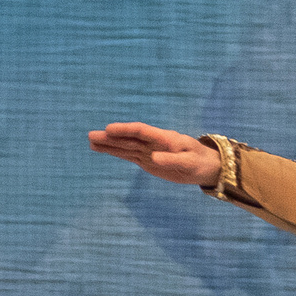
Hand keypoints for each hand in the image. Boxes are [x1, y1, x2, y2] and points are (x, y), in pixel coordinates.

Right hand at [88, 122, 220, 186]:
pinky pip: (129, 155)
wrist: (205, 166)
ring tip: (90, 142)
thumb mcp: (190, 163)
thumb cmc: (200, 162)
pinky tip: (103, 149)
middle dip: (110, 137)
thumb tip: (153, 158)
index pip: (141, 131)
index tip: (109, 130)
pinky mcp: (147, 160)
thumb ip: (172, 160)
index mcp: (164, 138)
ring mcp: (149, 150)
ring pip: (126, 146)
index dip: (125, 130)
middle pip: (129, 138)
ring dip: (109, 145)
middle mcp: (153, 142)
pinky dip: (115, 152)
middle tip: (91, 136)